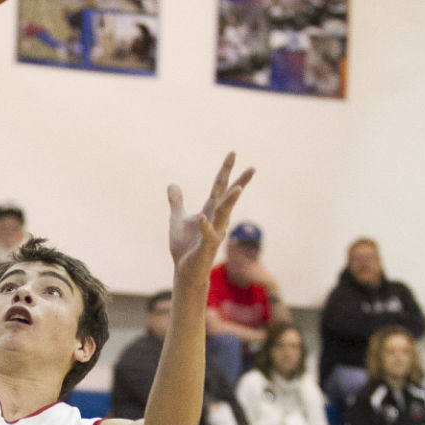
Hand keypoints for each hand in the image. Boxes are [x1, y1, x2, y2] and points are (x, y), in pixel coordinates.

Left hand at [166, 153, 254, 288]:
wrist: (185, 271)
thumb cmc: (185, 247)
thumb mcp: (177, 220)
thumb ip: (177, 202)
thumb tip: (172, 184)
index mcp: (210, 211)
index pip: (219, 187)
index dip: (225, 170)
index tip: (233, 153)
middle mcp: (216, 220)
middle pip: (228, 197)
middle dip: (239, 182)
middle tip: (252, 167)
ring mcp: (214, 233)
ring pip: (224, 214)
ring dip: (230, 202)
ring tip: (237, 189)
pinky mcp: (207, 247)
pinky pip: (207, 234)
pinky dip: (205, 226)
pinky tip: (202, 217)